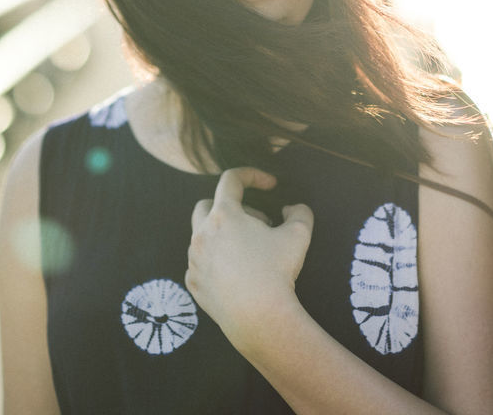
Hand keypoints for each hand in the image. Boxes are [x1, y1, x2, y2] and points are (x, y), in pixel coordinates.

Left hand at [185, 167, 313, 350]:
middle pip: (207, 205)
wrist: (258, 318)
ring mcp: (194, 259)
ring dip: (223, 236)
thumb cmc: (277, 272)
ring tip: (250, 251)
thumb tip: (290, 209)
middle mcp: (202, 234)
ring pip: (202, 236)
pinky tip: (236, 273)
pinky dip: (216, 261)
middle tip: (257, 222)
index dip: (252, 175)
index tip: (269, 184)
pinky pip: (201, 263)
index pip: (231, 180)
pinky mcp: (193, 283)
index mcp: (224, 215)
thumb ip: (299, 212)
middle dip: (230, 206)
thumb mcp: (299, 234)